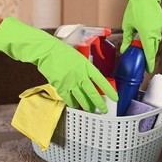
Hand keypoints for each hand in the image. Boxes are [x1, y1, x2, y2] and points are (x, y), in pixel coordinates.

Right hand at [0, 17, 117, 112]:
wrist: (47, 51)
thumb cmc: (62, 52)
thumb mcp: (79, 58)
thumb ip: (86, 69)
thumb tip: (91, 81)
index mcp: (87, 66)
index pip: (102, 81)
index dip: (110, 91)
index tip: (115, 98)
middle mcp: (81, 76)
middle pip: (93, 94)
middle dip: (100, 104)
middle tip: (104, 110)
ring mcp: (71, 82)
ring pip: (82, 99)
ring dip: (87, 106)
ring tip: (91, 110)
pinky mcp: (61, 87)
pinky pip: (70, 99)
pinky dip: (74, 104)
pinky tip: (76, 106)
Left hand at [109, 0, 161, 72]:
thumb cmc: (135, 9)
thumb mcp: (127, 25)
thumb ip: (126, 39)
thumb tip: (124, 50)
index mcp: (147, 34)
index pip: (149, 52)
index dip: (150, 62)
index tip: (149, 70)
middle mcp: (156, 32)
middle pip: (153, 48)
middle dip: (149, 55)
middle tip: (144, 61)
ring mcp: (160, 27)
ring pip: (156, 41)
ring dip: (150, 45)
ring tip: (142, 47)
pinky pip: (157, 34)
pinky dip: (152, 37)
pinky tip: (145, 36)